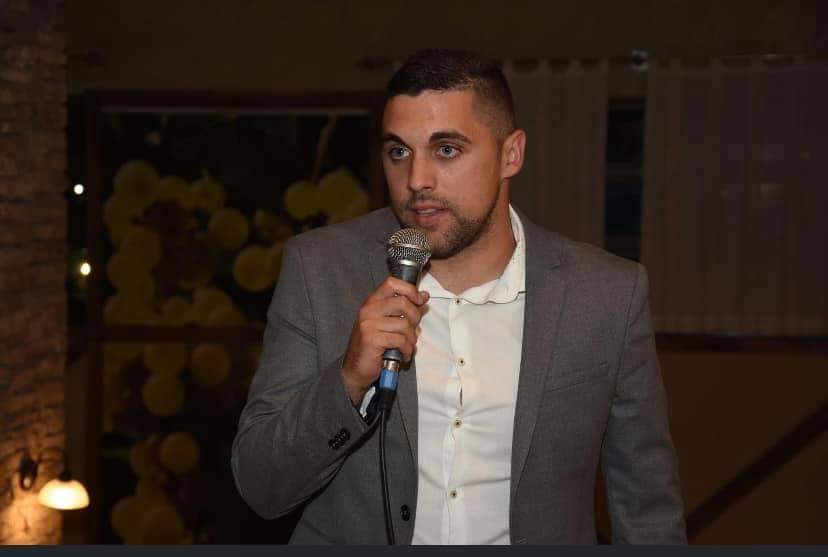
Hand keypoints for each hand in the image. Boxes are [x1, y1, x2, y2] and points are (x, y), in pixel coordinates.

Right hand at [341, 277, 428, 404]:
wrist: (355, 369)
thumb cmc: (373, 345)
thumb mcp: (388, 323)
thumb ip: (404, 309)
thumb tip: (424, 296)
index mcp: (372, 302)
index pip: (392, 283)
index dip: (409, 290)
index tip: (419, 300)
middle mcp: (368, 310)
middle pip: (402, 302)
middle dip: (415, 317)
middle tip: (414, 329)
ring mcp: (368, 324)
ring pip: (404, 324)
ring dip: (412, 338)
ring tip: (407, 346)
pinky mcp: (372, 339)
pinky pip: (400, 340)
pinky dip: (407, 349)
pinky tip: (404, 354)